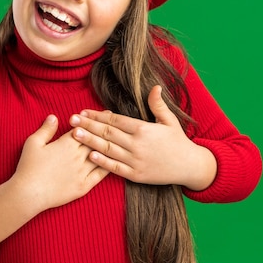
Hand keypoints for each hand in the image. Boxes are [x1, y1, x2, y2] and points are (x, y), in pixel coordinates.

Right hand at [12, 115, 109, 212]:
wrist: (29, 193)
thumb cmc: (28, 167)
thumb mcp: (33, 143)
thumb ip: (46, 129)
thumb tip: (54, 117)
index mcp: (66, 143)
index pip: (84, 128)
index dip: (93, 121)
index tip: (104, 114)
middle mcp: (77, 156)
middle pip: (96, 140)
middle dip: (106, 130)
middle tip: (117, 124)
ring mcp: (82, 171)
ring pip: (101, 155)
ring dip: (110, 147)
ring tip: (121, 141)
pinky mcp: (84, 186)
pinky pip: (101, 174)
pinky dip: (109, 166)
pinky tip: (116, 162)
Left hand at [69, 86, 216, 189]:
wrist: (190, 167)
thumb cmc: (178, 141)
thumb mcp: (170, 120)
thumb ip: (158, 104)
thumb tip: (154, 86)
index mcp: (144, 129)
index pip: (116, 120)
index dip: (98, 115)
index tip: (84, 111)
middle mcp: (137, 145)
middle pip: (108, 133)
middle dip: (88, 125)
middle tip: (72, 120)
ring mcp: (136, 161)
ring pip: (108, 149)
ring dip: (90, 141)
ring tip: (74, 134)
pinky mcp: (136, 175)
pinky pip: (115, 168)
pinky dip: (102, 162)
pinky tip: (90, 155)